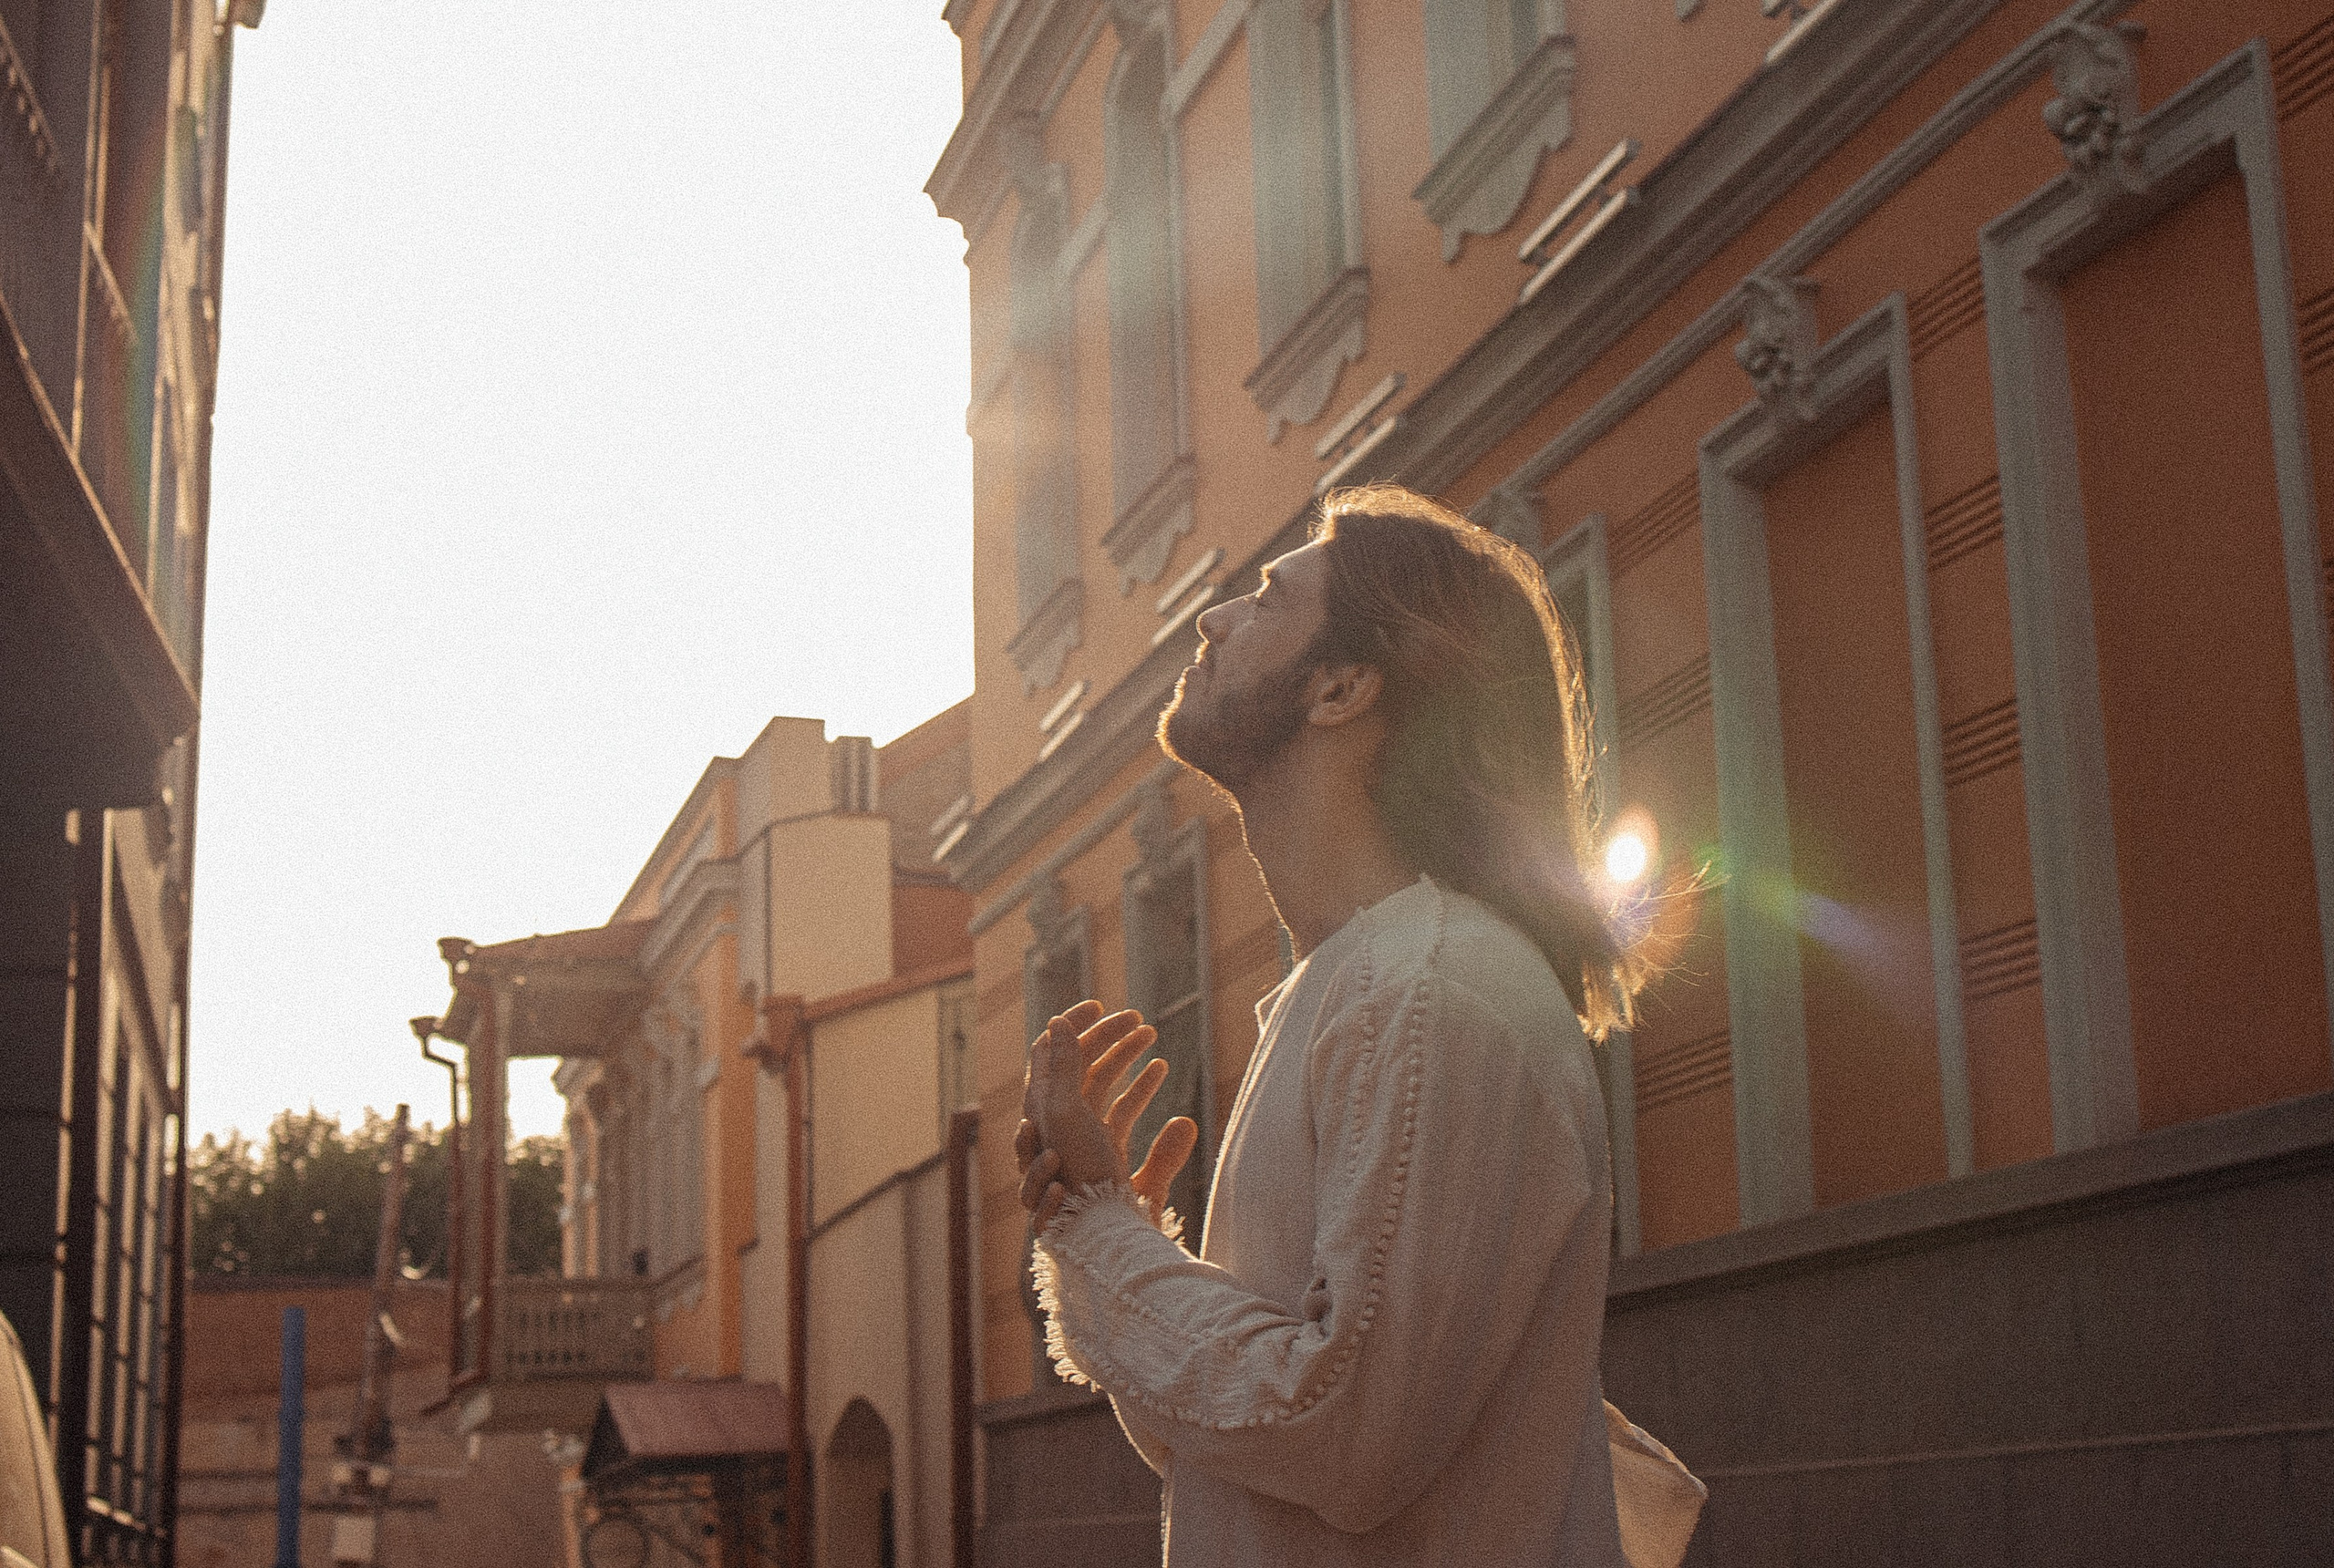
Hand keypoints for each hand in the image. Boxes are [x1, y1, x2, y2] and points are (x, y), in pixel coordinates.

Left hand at [1015, 1002, 1200, 1232]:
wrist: (1099, 1232)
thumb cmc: (1074, 1174)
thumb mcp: (1064, 1113)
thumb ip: (1063, 1067)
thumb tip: (1056, 1021)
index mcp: (1041, 1107)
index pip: (1050, 1051)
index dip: (1071, 1024)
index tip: (1099, 1004)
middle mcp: (1059, 1119)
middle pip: (1080, 1063)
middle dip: (1107, 1036)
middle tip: (1138, 1018)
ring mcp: (1084, 1136)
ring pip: (1103, 1083)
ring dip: (1126, 1056)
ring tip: (1152, 1035)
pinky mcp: (1108, 1154)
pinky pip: (1122, 1109)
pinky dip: (1140, 1086)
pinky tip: (1161, 1070)